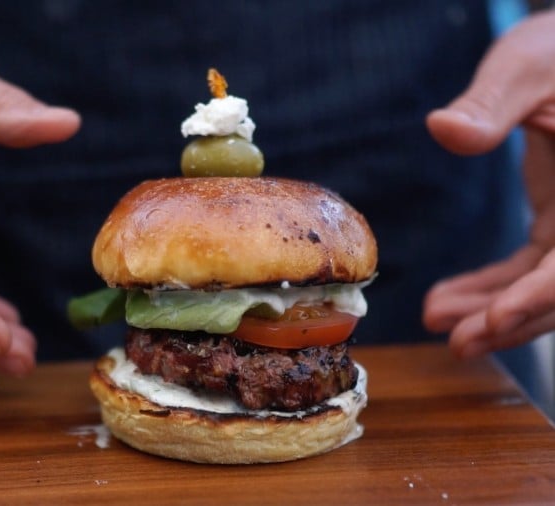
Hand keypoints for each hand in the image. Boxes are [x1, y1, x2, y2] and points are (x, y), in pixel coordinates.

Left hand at [423, 10, 554, 357]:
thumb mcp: (526, 68)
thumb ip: (491, 104)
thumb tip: (443, 128)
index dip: (541, 296)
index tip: (495, 321)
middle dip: (511, 320)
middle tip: (457, 343)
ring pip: (545, 286)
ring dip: (493, 312)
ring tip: (439, 324)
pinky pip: (529, 269)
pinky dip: (490, 288)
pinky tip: (445, 300)